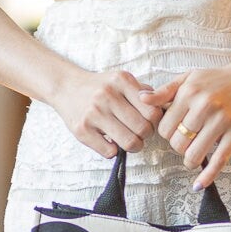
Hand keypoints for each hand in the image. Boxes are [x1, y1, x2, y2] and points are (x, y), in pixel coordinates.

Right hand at [52, 63, 167, 158]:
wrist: (66, 87)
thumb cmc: (99, 87)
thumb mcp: (121, 80)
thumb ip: (143, 91)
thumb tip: (165, 107)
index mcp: (121, 81)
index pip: (153, 111)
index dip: (155, 122)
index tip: (148, 122)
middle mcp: (107, 95)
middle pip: (143, 129)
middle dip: (145, 135)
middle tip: (139, 133)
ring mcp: (93, 113)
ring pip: (130, 142)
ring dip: (133, 146)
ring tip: (129, 140)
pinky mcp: (82, 130)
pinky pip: (110, 151)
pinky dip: (114, 151)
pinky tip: (111, 142)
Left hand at [145, 45, 230, 188]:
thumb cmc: (216, 79)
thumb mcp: (188, 78)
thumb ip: (164, 91)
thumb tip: (141, 99)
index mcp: (189, 93)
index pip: (165, 127)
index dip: (166, 133)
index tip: (174, 131)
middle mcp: (205, 106)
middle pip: (178, 143)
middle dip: (178, 146)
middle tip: (185, 141)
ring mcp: (223, 120)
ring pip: (195, 154)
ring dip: (190, 160)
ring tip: (192, 155)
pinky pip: (219, 160)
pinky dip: (208, 176)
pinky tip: (199, 185)